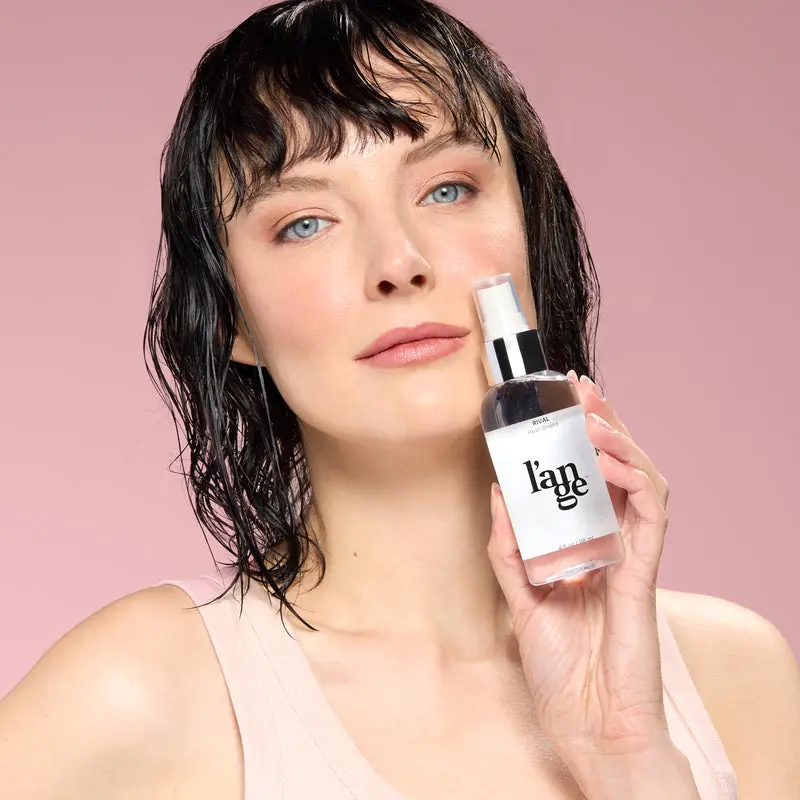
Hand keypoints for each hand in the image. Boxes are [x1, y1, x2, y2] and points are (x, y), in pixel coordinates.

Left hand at [487, 372, 684, 788]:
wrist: (588, 725)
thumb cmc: (562, 670)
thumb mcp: (521, 599)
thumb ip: (510, 549)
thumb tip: (497, 494)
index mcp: (586, 546)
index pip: (589, 478)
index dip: (580, 439)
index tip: (560, 402)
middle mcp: (613, 543)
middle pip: (618, 469)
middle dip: (602, 423)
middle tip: (579, 388)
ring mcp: (633, 556)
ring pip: (642, 481)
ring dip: (619, 442)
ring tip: (592, 416)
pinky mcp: (645, 573)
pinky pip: (652, 515)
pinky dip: (635, 480)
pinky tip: (609, 459)